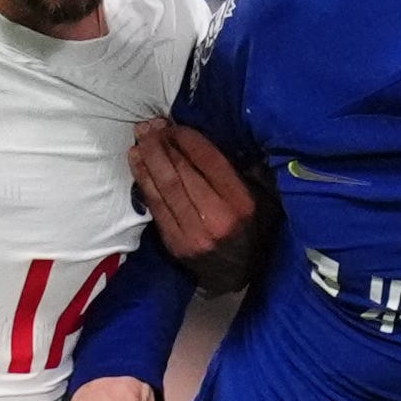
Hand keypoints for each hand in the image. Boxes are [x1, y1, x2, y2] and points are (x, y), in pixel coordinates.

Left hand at [130, 119, 266, 293]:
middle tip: (149, 126)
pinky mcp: (176, 244)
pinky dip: (144, 181)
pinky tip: (136, 162)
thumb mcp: (264, 197)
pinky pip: (156, 206)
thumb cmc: (254, 228)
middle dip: (162, 145)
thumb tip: (216, 136)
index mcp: (241, 202)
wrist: (242, 275)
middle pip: (182, 172)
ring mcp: (193, 234)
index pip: (209, 161)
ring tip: (139, 137)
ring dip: (148, 159)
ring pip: (165, 187)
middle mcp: (217, 218)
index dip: (187, 139)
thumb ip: (245, 170)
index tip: (174, 125)